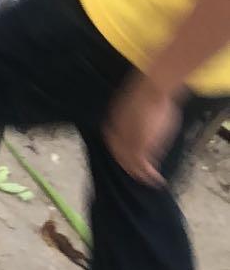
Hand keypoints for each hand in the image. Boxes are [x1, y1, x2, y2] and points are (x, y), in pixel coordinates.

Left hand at [103, 70, 180, 185]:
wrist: (153, 89)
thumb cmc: (150, 91)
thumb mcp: (137, 103)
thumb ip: (135, 116)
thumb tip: (141, 120)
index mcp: (114, 119)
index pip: (112, 140)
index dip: (119, 150)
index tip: (127, 156)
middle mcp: (116, 132)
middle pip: (119, 154)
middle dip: (128, 165)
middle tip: (137, 174)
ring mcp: (127, 141)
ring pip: (130, 163)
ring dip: (140, 174)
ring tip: (148, 181)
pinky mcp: (138, 148)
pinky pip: (142, 167)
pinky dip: (150, 176)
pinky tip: (157, 181)